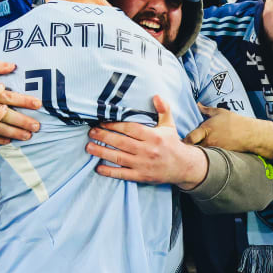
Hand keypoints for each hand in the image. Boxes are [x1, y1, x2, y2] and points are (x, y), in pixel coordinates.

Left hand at [86, 96, 207, 189]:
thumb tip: (156, 95)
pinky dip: (110, 171)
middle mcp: (148, 150)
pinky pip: (123, 174)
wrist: (183, 167)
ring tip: (89, 147)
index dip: (115, 125)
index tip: (103, 121)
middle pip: (122, 142)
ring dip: (102, 152)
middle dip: (104, 136)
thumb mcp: (169, 125)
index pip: (131, 129)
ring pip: (119, 157)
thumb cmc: (172, 144)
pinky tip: (98, 168)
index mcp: (154, 136)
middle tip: (91, 132)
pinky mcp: (141, 176)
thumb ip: (163, 109)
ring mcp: (143, 165)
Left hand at [184, 104, 272, 157]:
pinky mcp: (219, 155)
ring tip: (186, 157)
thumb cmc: (234, 121)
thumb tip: (197, 104)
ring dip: (194, 156)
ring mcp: (214, 149)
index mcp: (206, 129)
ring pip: (200, 156)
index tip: (175, 142)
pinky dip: (203, 159)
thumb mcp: (219, 112)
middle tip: (177, 152)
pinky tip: (199, 160)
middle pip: (192, 150)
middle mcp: (209, 141)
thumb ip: (206, 109)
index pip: (190, 138)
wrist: (249, 134)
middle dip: (185, 151)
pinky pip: (208, 159)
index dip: (182, 142)